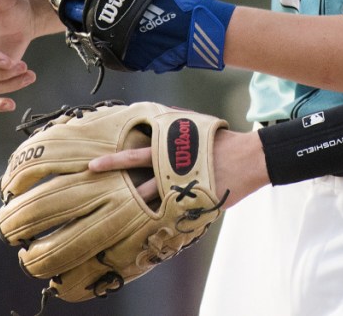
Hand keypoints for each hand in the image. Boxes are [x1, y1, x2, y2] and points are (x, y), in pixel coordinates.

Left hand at [39, 0, 234, 72]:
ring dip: (83, 20)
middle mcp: (103, 14)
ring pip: (83, 28)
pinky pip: (101, 45)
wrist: (192, 28)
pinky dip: (102, 37)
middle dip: (68, 2)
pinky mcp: (116, 55)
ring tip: (88, 13)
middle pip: (72, 8)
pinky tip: (109, 30)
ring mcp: (108, 37)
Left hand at [89, 127, 268, 209]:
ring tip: (115, 217)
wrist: (250, 158)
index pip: (136, 156)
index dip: (114, 161)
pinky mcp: (194, 203)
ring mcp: (183, 189)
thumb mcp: (198, 125)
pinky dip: (160, 219)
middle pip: (138, 182)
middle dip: (116, 186)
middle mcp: (173, 169)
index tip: (92, 166)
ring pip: (153, 201)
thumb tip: (158, 113)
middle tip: (95, 188)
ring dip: (135, 208)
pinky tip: (146, 229)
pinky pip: (173, 214)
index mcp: (172, 150)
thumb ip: (177, 122)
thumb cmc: (223, 139)